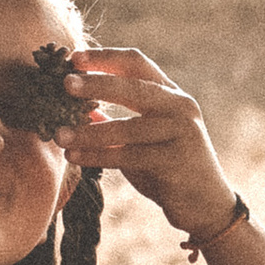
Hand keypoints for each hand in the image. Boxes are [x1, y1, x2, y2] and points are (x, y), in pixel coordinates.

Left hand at [61, 48, 233, 236]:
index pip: (137, 63)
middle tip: (64, 83)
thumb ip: (118, 124)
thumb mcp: (142, 141)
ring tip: (58, 134)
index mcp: (171, 95)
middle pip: (134, 86)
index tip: (73, 58)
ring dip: (88, 132)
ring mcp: (181, 133)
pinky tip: (75, 157)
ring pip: (127, 127)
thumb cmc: (169, 170)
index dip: (104, 58)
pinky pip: (128, 156)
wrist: (206, 206)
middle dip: (97, 83)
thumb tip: (80, 110)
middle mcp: (180, 107)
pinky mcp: (175, 161)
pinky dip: (98, 156)